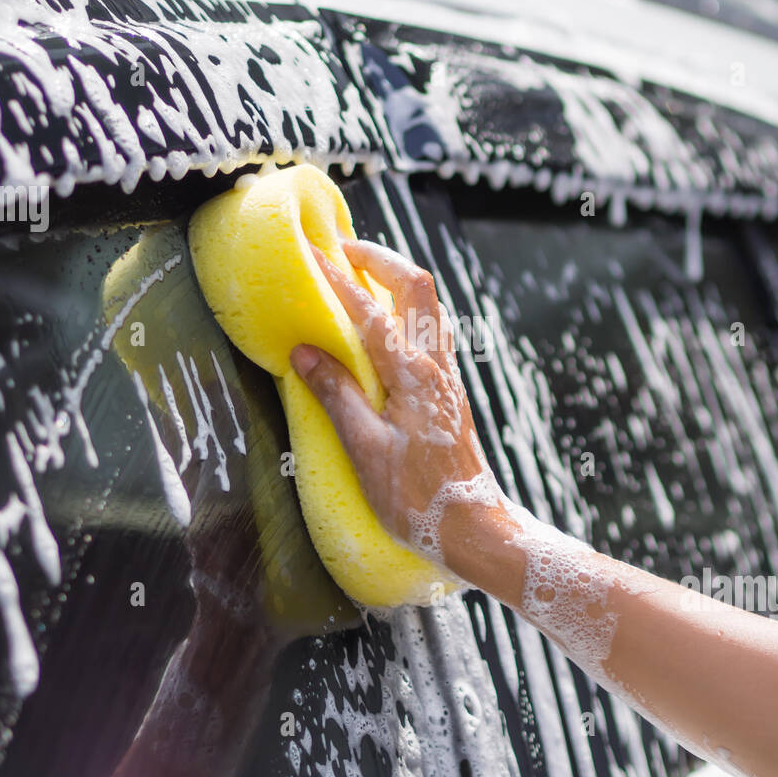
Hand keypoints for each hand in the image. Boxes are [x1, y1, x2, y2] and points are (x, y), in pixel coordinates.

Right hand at [289, 240, 506, 567]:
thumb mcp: (365, 450)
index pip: (370, 312)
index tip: (311, 255)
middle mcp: (436, 367)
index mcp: (413, 376)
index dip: (338, 279)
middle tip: (344, 249)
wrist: (472, 527)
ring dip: (397, 281)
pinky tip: (387, 326)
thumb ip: (336, 396)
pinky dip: (406, 311)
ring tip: (362, 276)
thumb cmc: (417, 497)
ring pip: (429, 306)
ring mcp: (447, 377)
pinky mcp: (449, 393)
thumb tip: (304, 352)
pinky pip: (431, 332)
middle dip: (381, 259)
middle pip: (417, 287)